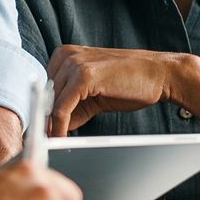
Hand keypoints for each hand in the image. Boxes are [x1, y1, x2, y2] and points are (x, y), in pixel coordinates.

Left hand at [46, 43, 178, 134]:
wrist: (159, 74)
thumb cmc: (130, 83)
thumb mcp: (94, 95)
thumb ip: (73, 107)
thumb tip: (52, 127)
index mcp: (65, 54)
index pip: (44, 88)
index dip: (43, 111)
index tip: (40, 132)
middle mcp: (66, 55)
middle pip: (45, 96)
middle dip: (46, 120)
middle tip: (44, 142)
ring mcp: (74, 63)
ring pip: (51, 102)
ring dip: (51, 126)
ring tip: (53, 144)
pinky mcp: (83, 76)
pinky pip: (62, 107)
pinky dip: (59, 126)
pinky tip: (62, 138)